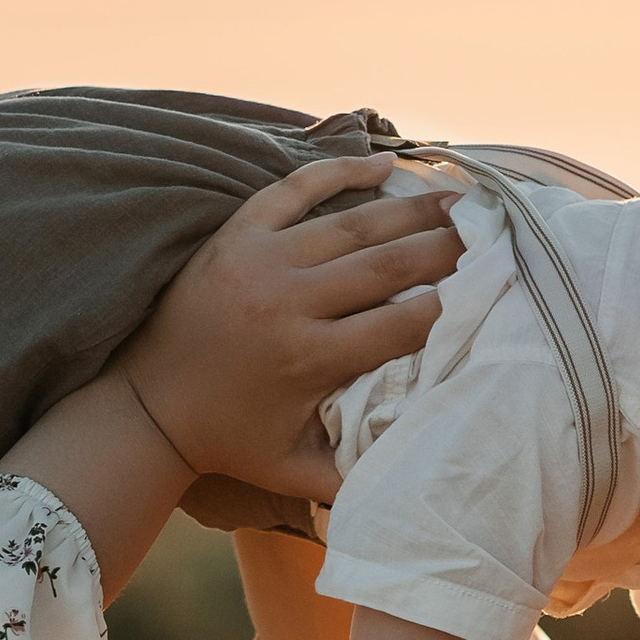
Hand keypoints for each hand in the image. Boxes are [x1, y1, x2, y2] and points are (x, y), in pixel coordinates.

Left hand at [121, 155, 462, 496]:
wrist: (145, 407)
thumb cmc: (231, 441)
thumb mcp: (296, 470)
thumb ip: (358, 475)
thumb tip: (426, 471)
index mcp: (308, 359)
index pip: (401, 325)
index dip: (452, 307)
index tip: (494, 289)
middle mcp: (287, 302)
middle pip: (387, 265)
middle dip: (446, 248)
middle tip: (493, 234)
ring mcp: (259, 260)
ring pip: (352, 224)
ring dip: (410, 208)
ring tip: (459, 199)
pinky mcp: (235, 235)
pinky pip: (294, 189)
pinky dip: (339, 172)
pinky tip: (381, 164)